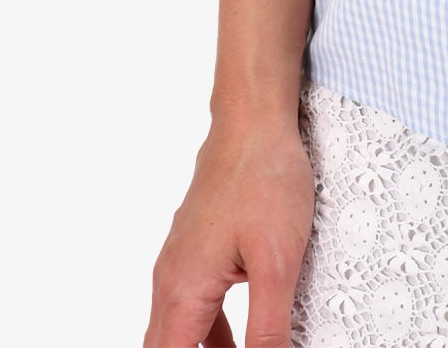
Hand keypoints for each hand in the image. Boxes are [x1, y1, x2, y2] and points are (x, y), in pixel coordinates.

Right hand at [145, 114, 315, 347]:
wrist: (254, 120)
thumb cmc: (264, 178)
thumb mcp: (277, 262)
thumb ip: (268, 327)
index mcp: (183, 291)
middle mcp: (170, 281)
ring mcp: (180, 263)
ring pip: (179, 331)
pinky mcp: (196, 251)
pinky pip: (194, 308)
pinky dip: (211, 333)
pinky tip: (242, 338)